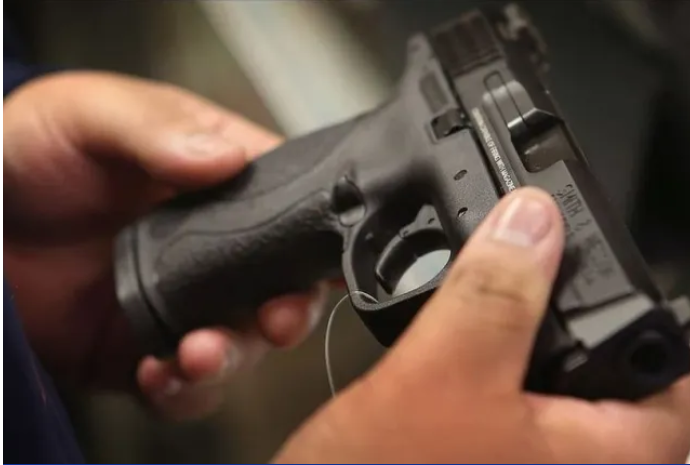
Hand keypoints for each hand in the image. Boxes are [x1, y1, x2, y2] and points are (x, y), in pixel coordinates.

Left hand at [4, 71, 327, 419]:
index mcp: (216, 182)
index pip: (288, 205)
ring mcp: (180, 301)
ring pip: (239, 342)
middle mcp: (210, 247)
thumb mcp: (92, 114)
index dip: (313, 235)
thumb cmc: (29, 148)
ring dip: (232, 356)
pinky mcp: (142, 347)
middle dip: (288, 310)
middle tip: (277, 320)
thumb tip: (225, 157)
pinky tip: (158, 373)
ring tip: (199, 353)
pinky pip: (181, 383)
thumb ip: (156, 129)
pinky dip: (180, 389)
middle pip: (279, 285)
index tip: (320, 261)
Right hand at [274, 188, 689, 462]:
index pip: (663, 373)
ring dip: (511, 332)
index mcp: (598, 460)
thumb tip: (532, 221)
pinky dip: (480, 359)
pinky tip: (449, 339)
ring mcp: (522, 464)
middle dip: (557, 310)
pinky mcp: (480, 459)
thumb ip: (494, 295)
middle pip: (597, 368)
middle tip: (526, 267)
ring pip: (541, 380)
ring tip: (482, 295)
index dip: (632, 306)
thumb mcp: (443, 375)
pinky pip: (499, 399)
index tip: (591, 263)